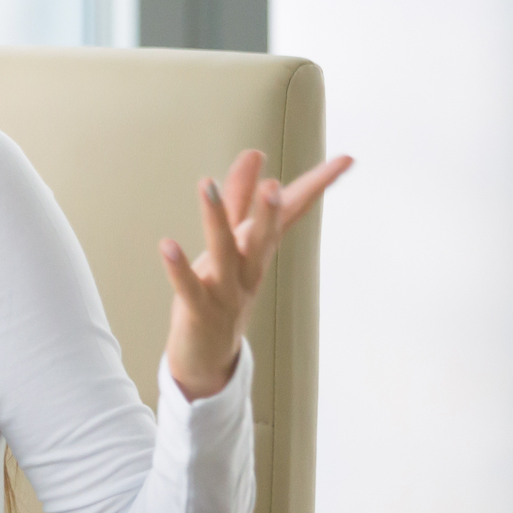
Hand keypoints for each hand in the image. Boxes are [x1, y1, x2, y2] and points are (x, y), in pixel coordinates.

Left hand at [161, 149, 354, 399]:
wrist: (208, 357)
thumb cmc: (220, 291)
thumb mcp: (232, 242)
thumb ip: (240, 198)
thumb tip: (256, 155)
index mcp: (258, 250)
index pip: (292, 212)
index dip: (317, 185)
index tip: (346, 159)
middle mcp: (249, 270)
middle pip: (263, 237)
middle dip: (269, 211)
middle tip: (274, 186)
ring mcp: (227, 292)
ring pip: (224, 254)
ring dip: (215, 220)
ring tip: (205, 184)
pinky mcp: (199, 311)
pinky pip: (189, 288)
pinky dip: (179, 268)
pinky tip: (166, 245)